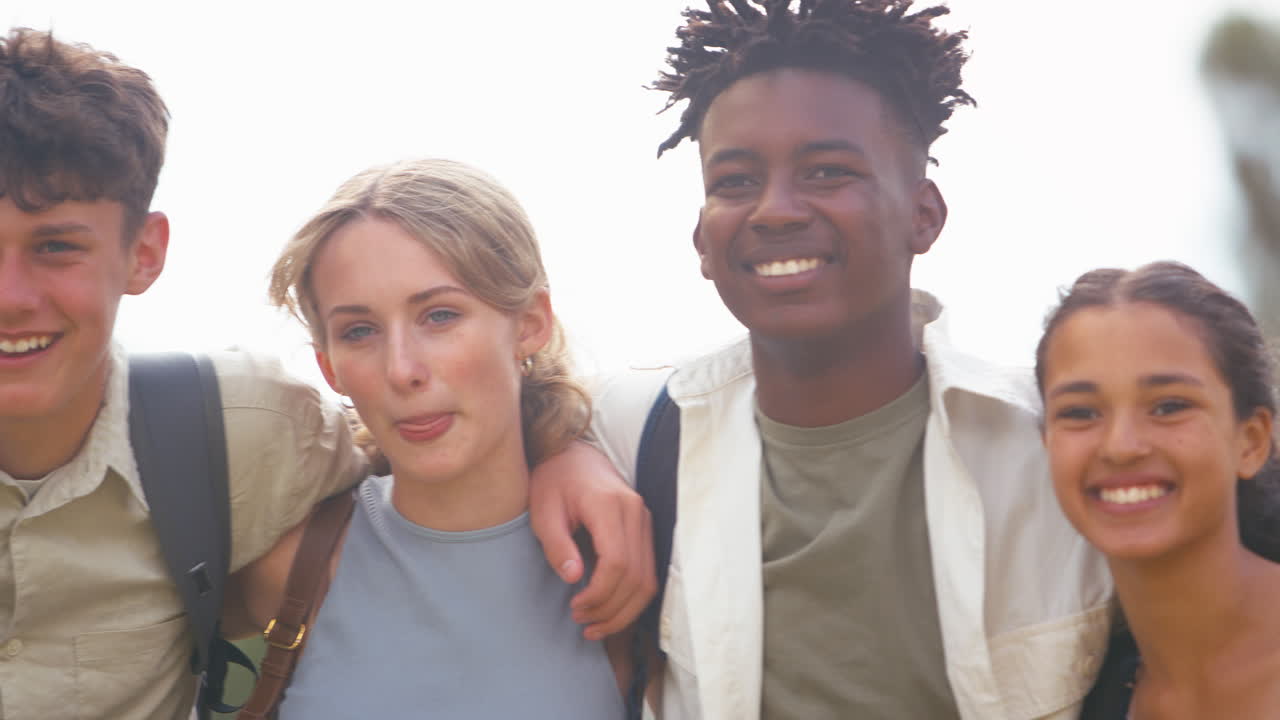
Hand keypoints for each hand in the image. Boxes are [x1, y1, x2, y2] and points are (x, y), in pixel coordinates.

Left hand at [529, 440, 655, 639]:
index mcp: (609, 505)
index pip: (617, 562)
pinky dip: (632, 597)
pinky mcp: (645, 529)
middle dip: (611, 609)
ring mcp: (645, 520)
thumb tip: (575, 578)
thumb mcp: (543, 510)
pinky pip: (648, 572)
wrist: (573, 454)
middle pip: (637, 577)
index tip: (576, 607)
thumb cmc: (553, 481)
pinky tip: (610, 610)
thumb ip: (557, 544)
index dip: (599, 594)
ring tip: (595, 625)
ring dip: (624, 610)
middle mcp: (635, 512)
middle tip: (582, 622)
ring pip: (648, 579)